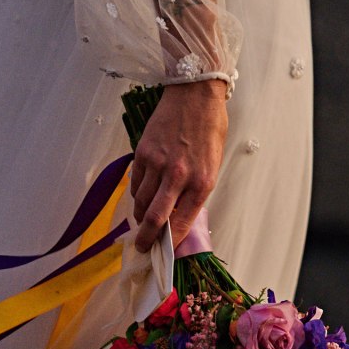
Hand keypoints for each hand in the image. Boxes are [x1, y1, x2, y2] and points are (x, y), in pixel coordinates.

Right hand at [129, 79, 227, 251]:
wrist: (195, 95)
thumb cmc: (209, 130)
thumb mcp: (212, 165)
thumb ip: (196, 191)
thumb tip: (178, 216)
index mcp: (202, 182)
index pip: (181, 224)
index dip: (169, 243)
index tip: (163, 253)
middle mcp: (179, 176)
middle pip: (154, 219)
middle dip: (146, 239)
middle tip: (142, 248)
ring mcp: (158, 164)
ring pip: (141, 202)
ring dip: (139, 216)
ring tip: (141, 220)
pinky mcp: (143, 153)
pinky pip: (135, 183)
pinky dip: (137, 194)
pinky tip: (141, 195)